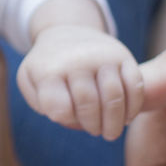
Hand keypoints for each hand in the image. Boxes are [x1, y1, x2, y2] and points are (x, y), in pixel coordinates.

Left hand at [17, 26, 142, 140]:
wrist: (66, 34)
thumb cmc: (48, 67)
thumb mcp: (30, 81)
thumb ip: (39, 101)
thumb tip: (62, 114)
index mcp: (49, 70)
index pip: (59, 107)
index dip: (65, 118)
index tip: (65, 115)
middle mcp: (76, 60)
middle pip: (89, 103)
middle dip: (93, 125)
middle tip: (94, 131)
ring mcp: (102, 56)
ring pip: (114, 96)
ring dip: (114, 122)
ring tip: (110, 131)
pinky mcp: (124, 56)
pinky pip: (135, 87)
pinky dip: (133, 108)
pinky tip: (125, 117)